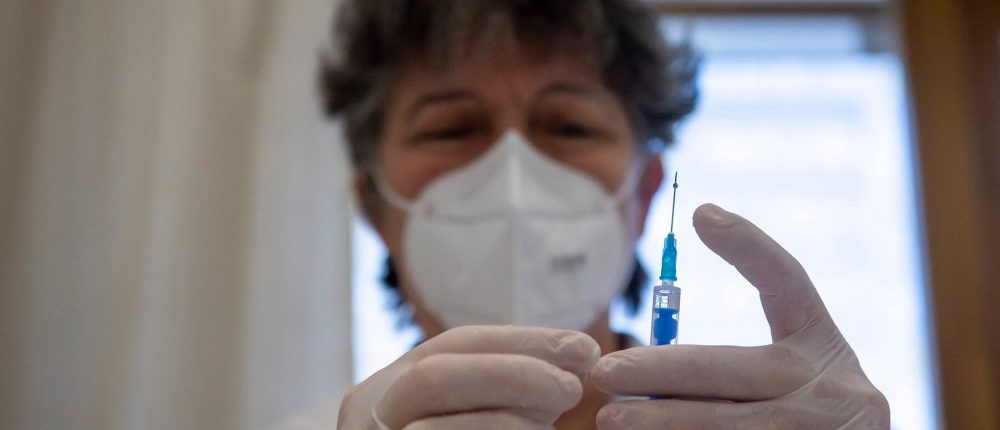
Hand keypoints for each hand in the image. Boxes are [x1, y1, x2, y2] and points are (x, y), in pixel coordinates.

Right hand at [337, 325, 600, 429]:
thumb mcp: (470, 421)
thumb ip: (507, 393)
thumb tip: (580, 355)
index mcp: (383, 392)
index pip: (454, 345)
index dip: (523, 342)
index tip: (585, 347)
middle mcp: (364, 422)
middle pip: (435, 377)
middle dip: (514, 373)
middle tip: (574, 388)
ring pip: (433, 429)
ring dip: (507, 422)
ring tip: (553, 429)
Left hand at [589, 204, 889, 428]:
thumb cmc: (796, 425)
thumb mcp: (786, 385)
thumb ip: (730, 367)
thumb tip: (644, 355)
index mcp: (823, 348)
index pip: (789, 284)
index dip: (749, 246)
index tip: (701, 214)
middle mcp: (837, 386)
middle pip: (735, 365)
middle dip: (661, 370)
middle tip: (605, 371)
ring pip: (728, 423)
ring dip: (662, 421)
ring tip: (612, 417)